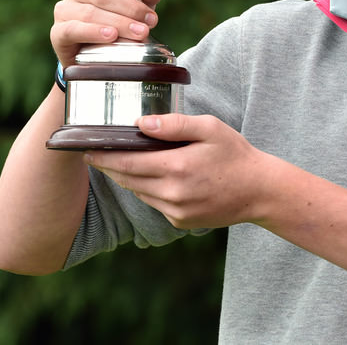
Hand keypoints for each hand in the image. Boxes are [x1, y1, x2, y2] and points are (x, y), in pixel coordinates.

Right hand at [50, 0, 169, 66]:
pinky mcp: (58, 33)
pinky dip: (94, 32)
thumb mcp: (137, 6)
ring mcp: (64, 11)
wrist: (96, 57)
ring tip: (140, 32)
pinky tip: (111, 35)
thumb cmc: (117, 22)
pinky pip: (74, 29)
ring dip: (119, 22)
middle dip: (129, 7)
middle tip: (150, 20)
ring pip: (91, 12)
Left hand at [84, 113, 273, 230]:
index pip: (127, 163)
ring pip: (139, 192)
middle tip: (96, 153)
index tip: (86, 149)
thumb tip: (140, 123)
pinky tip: (155, 177)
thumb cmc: (236, 154)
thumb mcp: (210, 128)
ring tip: (122, 162)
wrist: (260, 191)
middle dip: (110, 167)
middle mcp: (172, 194)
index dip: (103, 157)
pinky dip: (149, 190)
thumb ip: (174, 124)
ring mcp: (176, 211)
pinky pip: (155, 204)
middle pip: (127, 179)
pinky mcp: (180, 222)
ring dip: (129, 178)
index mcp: (176, 167)